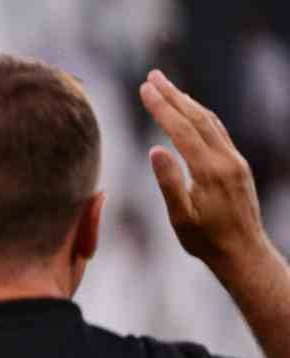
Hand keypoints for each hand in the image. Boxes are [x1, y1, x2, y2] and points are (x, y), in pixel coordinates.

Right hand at [139, 69, 273, 276]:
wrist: (243, 252)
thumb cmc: (206, 240)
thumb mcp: (180, 218)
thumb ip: (168, 183)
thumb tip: (154, 150)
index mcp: (209, 171)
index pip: (181, 130)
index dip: (161, 108)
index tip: (144, 89)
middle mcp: (226, 160)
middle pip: (197, 118)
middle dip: (173, 95)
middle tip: (154, 76)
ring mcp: (235, 160)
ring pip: (210, 122)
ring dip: (188, 102)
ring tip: (168, 88)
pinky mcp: (237, 165)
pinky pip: (218, 132)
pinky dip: (202, 116)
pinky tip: (192, 112)